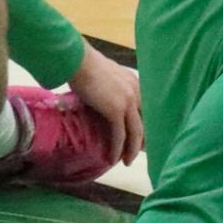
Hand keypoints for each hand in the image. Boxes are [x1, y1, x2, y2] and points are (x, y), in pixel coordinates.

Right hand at [70, 45, 142, 164]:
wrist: (77, 60)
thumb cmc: (83, 64)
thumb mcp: (104, 74)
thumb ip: (110, 86)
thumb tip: (101, 95)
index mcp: (134, 82)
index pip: (145, 108)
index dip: (145, 124)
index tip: (143, 137)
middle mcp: (135, 92)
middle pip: (145, 122)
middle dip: (142, 140)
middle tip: (136, 153)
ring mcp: (127, 101)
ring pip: (136, 132)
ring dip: (132, 149)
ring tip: (127, 161)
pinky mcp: (115, 110)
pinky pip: (120, 135)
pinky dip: (117, 149)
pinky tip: (113, 158)